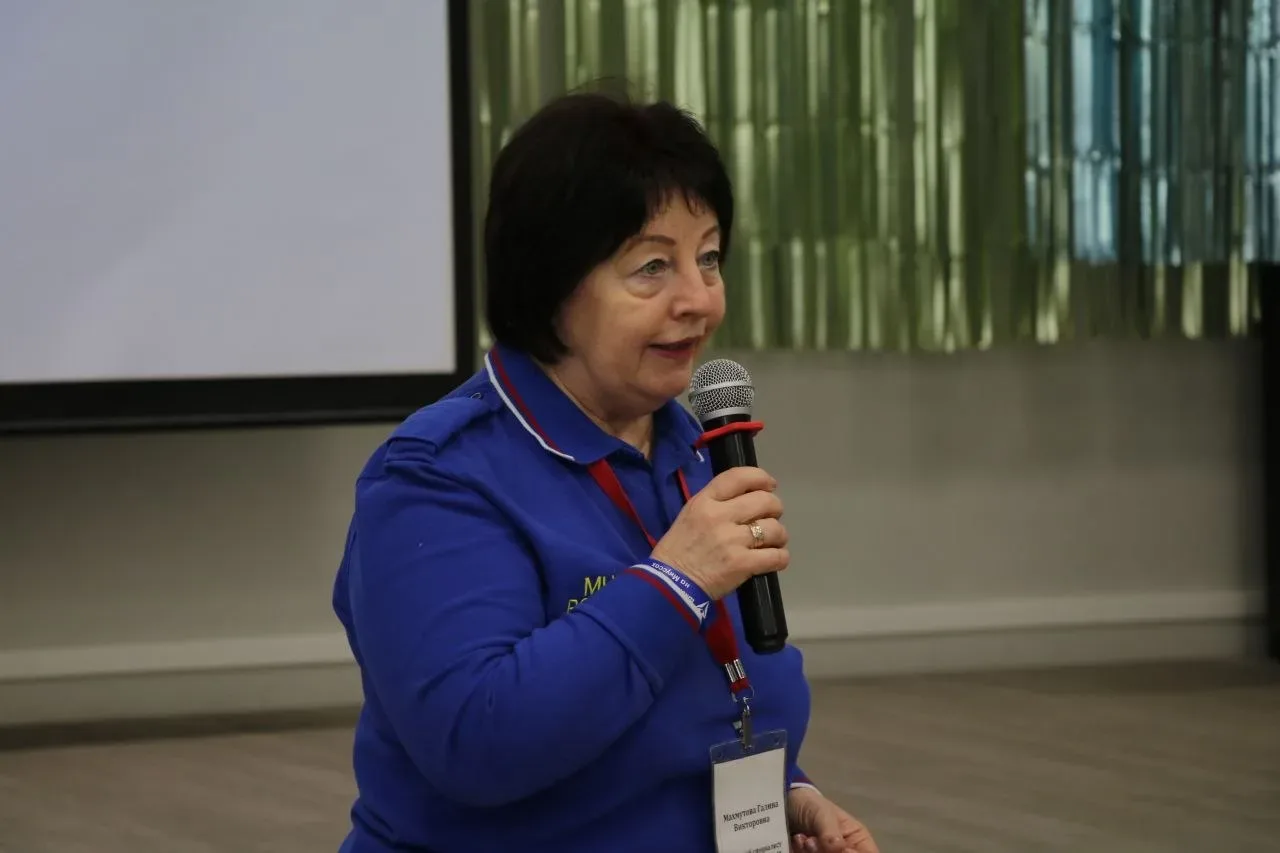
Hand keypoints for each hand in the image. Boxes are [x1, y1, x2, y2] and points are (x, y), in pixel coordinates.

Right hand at [650, 466, 788, 599]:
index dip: (761, 478)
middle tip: (771, 518)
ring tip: (773, 542)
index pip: (740, 477)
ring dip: (779, 535)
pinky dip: (780, 558)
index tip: (769, 485)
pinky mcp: (742, 565)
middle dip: (775, 508)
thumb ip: (717, 502)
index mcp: (705, 501)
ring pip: (775, 528)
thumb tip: (748, 499)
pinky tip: (774, 559)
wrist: (670, 585)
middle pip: (765, 501)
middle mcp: (720, 516)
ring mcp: (732, 541)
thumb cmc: (678, 549)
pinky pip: (777, 556)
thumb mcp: (691, 514)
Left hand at [786, 787, 878, 852]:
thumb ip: (830, 831)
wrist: (785, 804)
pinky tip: (797, 841)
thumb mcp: (822, 813)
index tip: (840, 850)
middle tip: (812, 841)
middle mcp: (845, 852)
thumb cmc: (811, 805)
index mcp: (858, 841)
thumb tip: (838, 848)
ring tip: (804, 839)